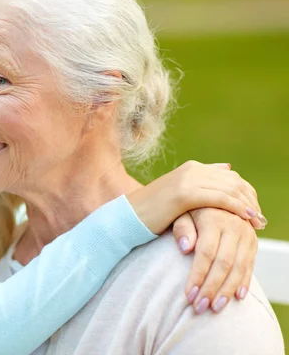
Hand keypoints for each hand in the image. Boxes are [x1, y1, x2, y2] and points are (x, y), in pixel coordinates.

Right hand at [127, 160, 264, 233]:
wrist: (129, 216)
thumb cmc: (152, 211)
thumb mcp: (178, 194)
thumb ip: (201, 181)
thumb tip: (227, 168)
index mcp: (191, 168)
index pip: (229, 176)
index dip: (245, 192)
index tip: (254, 210)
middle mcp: (191, 169)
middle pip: (232, 181)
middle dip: (250, 200)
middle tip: (260, 218)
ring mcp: (187, 179)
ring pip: (229, 189)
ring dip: (247, 205)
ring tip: (257, 221)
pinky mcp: (184, 193)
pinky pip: (220, 198)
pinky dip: (236, 208)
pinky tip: (246, 218)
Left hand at [172, 209, 257, 313]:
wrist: (213, 198)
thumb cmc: (190, 209)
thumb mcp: (181, 213)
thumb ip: (182, 229)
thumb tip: (185, 248)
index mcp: (214, 218)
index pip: (206, 252)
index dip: (198, 275)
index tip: (189, 295)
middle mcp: (234, 226)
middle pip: (224, 263)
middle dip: (211, 288)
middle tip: (200, 307)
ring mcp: (246, 234)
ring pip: (239, 267)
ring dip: (228, 290)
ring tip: (215, 308)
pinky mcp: (253, 242)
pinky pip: (251, 264)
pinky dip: (245, 282)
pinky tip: (237, 297)